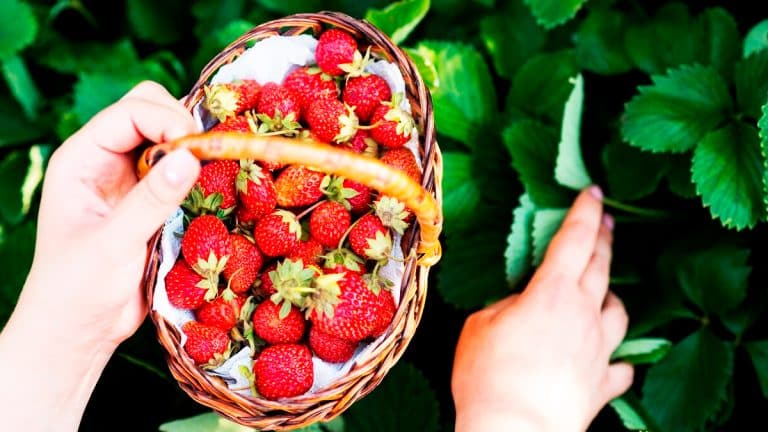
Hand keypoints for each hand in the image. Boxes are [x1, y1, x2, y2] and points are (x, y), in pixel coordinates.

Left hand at [0, 81, 200, 429]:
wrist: (78, 331)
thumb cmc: (77, 289)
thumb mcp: (113, 243)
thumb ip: (151, 199)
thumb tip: (191, 157)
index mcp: (82, 158)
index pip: (130, 112)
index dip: (167, 119)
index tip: (198, 148)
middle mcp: (106, 161)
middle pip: (150, 112)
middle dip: (183, 126)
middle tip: (208, 157)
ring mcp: (130, 181)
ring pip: (170, 140)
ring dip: (194, 150)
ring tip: (216, 172)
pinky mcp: (151, 202)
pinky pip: (181, 172)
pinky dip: (201, 175)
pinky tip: (215, 190)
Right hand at [451, 187, 632, 431]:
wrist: (515, 430)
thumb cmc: (489, 376)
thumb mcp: (480, 327)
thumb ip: (505, 307)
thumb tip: (520, 307)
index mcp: (552, 293)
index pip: (575, 241)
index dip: (585, 212)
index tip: (594, 191)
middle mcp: (584, 315)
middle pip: (602, 268)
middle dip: (604, 239)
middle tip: (606, 221)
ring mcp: (599, 351)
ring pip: (619, 312)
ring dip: (612, 296)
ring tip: (604, 292)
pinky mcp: (602, 386)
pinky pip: (620, 366)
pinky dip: (618, 358)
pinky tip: (612, 358)